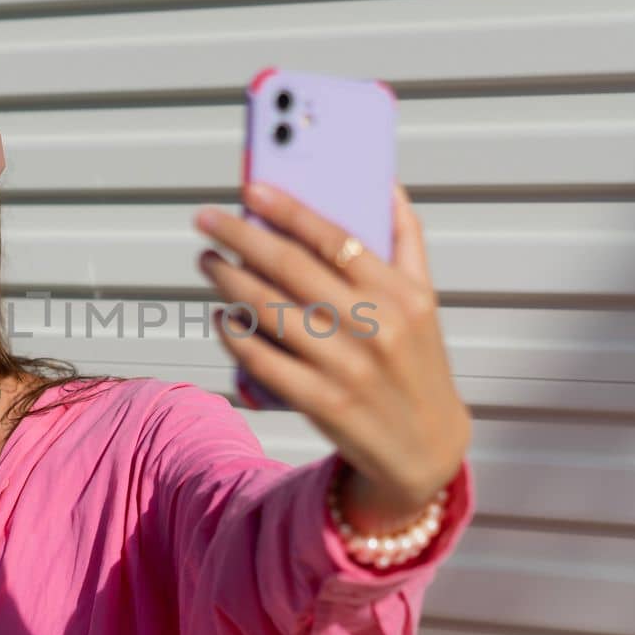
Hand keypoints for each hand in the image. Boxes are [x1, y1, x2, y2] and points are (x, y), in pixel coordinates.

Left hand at [194, 179, 469, 515]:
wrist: (426, 448)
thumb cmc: (418, 364)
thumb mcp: (426, 299)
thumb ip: (406, 239)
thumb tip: (386, 186)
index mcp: (400, 295)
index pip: (334, 238)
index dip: (287, 209)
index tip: (251, 189)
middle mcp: (374, 328)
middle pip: (291, 267)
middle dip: (240, 236)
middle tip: (208, 220)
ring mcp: (345, 367)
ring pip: (268, 310)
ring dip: (228, 279)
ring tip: (209, 261)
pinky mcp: (320, 403)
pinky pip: (262, 359)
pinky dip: (235, 335)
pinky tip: (222, 317)